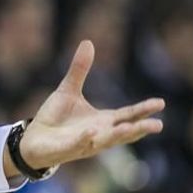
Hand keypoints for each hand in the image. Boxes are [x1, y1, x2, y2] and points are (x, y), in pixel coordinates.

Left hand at [17, 40, 164, 169]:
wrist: (32, 138)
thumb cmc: (55, 118)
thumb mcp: (68, 90)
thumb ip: (80, 70)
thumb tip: (88, 42)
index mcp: (103, 121)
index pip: (127, 115)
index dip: (143, 110)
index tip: (160, 103)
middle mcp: (98, 134)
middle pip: (123, 132)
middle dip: (140, 128)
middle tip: (158, 125)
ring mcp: (83, 144)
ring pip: (105, 142)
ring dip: (118, 136)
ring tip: (132, 128)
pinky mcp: (66, 150)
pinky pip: (78, 145)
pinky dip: (86, 140)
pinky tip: (92, 133)